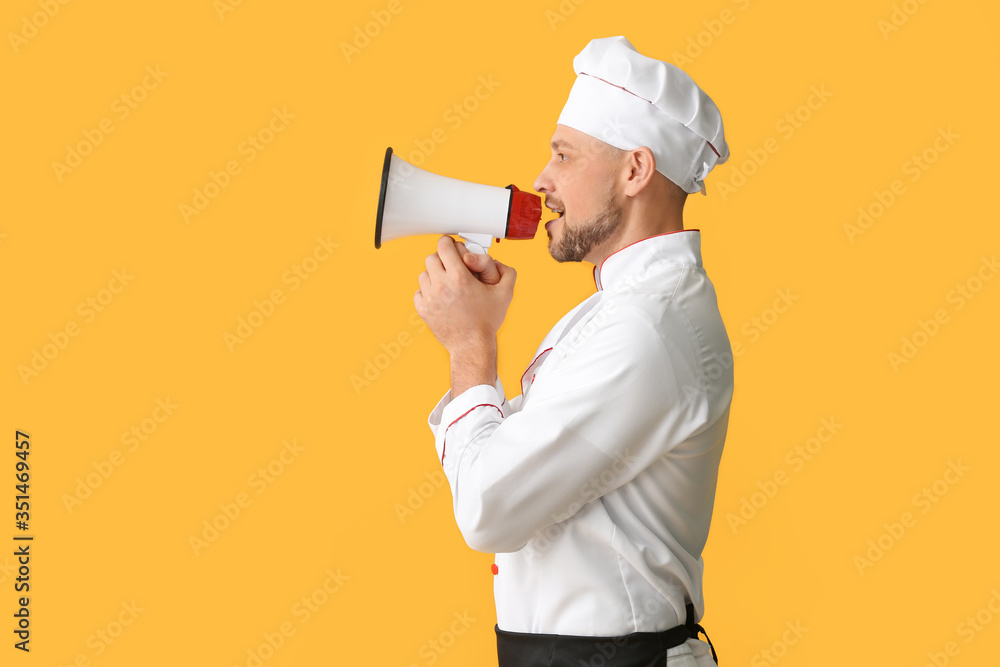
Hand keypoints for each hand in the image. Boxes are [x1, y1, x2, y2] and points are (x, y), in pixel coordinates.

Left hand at [414, 235, 515, 354]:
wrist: (472, 345)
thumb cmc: (486, 321)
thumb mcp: (505, 294)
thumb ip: (507, 272)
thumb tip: (497, 261)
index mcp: (460, 278)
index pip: (444, 246)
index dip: (449, 244)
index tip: (453, 248)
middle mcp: (442, 286)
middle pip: (431, 258)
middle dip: (442, 259)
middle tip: (451, 266)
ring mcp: (430, 298)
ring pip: (424, 274)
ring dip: (434, 275)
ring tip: (447, 283)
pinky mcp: (423, 310)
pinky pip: (419, 291)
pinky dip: (427, 291)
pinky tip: (440, 296)